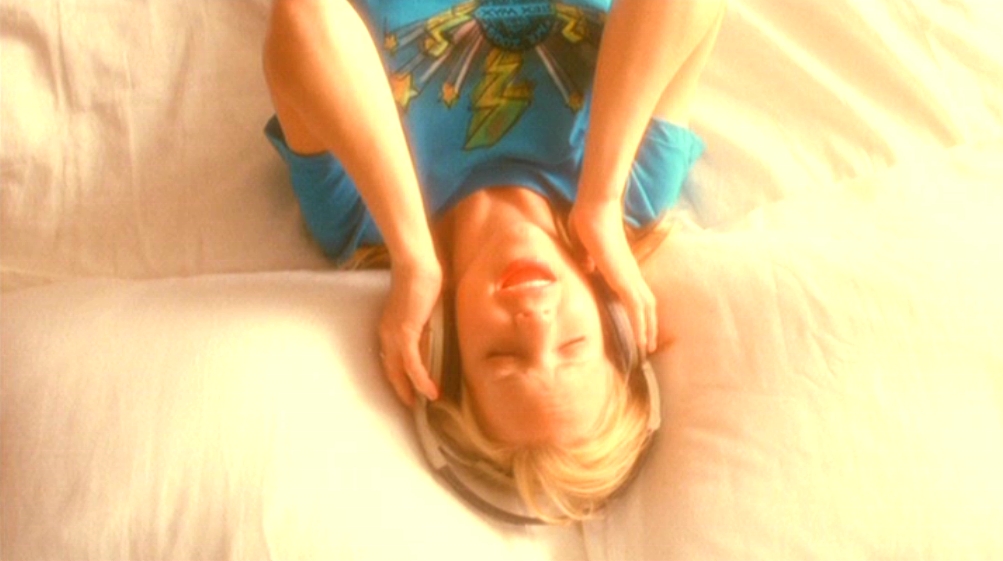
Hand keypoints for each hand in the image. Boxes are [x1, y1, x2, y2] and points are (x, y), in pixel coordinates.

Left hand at [379, 257, 442, 405]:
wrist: (416, 265)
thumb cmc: (423, 278)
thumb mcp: (423, 307)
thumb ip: (425, 322)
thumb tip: (434, 333)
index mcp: (389, 327)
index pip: (391, 358)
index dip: (399, 376)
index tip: (409, 389)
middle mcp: (386, 334)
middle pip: (390, 370)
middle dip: (401, 389)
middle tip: (411, 406)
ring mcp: (393, 335)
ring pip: (399, 371)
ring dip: (411, 389)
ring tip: (421, 404)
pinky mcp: (405, 334)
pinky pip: (412, 364)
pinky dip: (421, 380)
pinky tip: (431, 392)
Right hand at [569, 200, 657, 353]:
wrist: (594, 208)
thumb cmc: (587, 220)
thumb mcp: (585, 245)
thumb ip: (587, 258)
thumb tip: (588, 266)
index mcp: (622, 266)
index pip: (636, 293)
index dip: (639, 310)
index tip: (638, 325)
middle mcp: (631, 273)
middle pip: (647, 304)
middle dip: (648, 325)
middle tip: (648, 345)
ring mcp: (630, 276)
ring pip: (645, 309)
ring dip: (647, 329)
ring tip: (647, 348)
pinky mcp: (624, 279)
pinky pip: (636, 308)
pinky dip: (641, 326)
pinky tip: (642, 342)